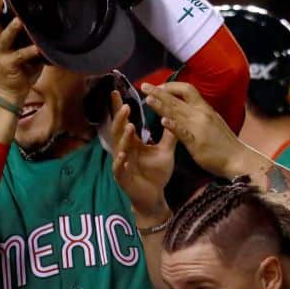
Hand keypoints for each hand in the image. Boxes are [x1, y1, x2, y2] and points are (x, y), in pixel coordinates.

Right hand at [0, 0, 41, 105]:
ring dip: (11, 29)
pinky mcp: (9, 65)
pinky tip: (37, 47)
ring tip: (18, 20)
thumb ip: (30, 39)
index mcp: (0, 40)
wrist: (12, 94)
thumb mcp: (25, 52)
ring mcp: (2, 55)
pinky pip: (20, 56)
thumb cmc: (21, 71)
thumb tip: (44, 26)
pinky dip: (29, 51)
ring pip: (3, 38)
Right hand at [111, 90, 175, 219]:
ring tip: (129, 126)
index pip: (124, 122)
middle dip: (120, 118)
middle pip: (119, 131)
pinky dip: (120, 161)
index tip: (115, 92)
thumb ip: (169, 135)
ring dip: (123, 137)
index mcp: (132, 143)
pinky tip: (123, 154)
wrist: (154, 196)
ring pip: (118, 147)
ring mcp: (121, 164)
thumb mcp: (165, 151)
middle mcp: (123, 150)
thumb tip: (174, 117)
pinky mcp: (123, 178)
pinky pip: (119, 168)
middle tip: (126, 106)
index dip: (119, 108)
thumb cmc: (156, 174)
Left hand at [141, 81, 250, 177]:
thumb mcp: (212, 122)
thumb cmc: (224, 143)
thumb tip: (185, 108)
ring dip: (161, 105)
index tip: (158, 88)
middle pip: (177, 98)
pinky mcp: (197, 143)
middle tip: (144, 86)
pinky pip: (183, 132)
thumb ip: (198, 114)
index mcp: (205, 108)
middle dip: (159, 91)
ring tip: (147, 99)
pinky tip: (162, 121)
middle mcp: (201, 114)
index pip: (187, 89)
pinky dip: (173, 125)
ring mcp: (199, 127)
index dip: (170, 87)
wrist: (238, 158)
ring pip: (177, 112)